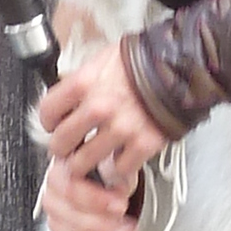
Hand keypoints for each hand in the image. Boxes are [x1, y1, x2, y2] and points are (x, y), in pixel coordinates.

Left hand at [37, 43, 166, 200]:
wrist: (182, 66)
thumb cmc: (144, 61)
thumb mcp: (102, 60)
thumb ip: (81, 82)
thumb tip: (65, 101)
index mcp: (84, 83)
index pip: (48, 112)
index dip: (49, 121)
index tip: (54, 125)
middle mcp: (99, 107)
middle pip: (61, 143)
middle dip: (63, 148)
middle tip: (69, 148)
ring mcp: (121, 128)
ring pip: (84, 163)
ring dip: (86, 164)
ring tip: (91, 158)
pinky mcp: (143, 144)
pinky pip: (119, 169)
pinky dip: (118, 168)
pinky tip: (120, 158)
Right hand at [38, 146, 139, 230]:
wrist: (100, 176)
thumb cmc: (103, 169)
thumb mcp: (112, 165)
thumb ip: (114, 178)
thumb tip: (119, 188)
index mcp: (61, 173)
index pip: (70, 189)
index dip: (95, 200)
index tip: (119, 205)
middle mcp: (54, 197)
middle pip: (72, 219)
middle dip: (104, 227)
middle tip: (127, 228)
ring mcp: (57, 220)